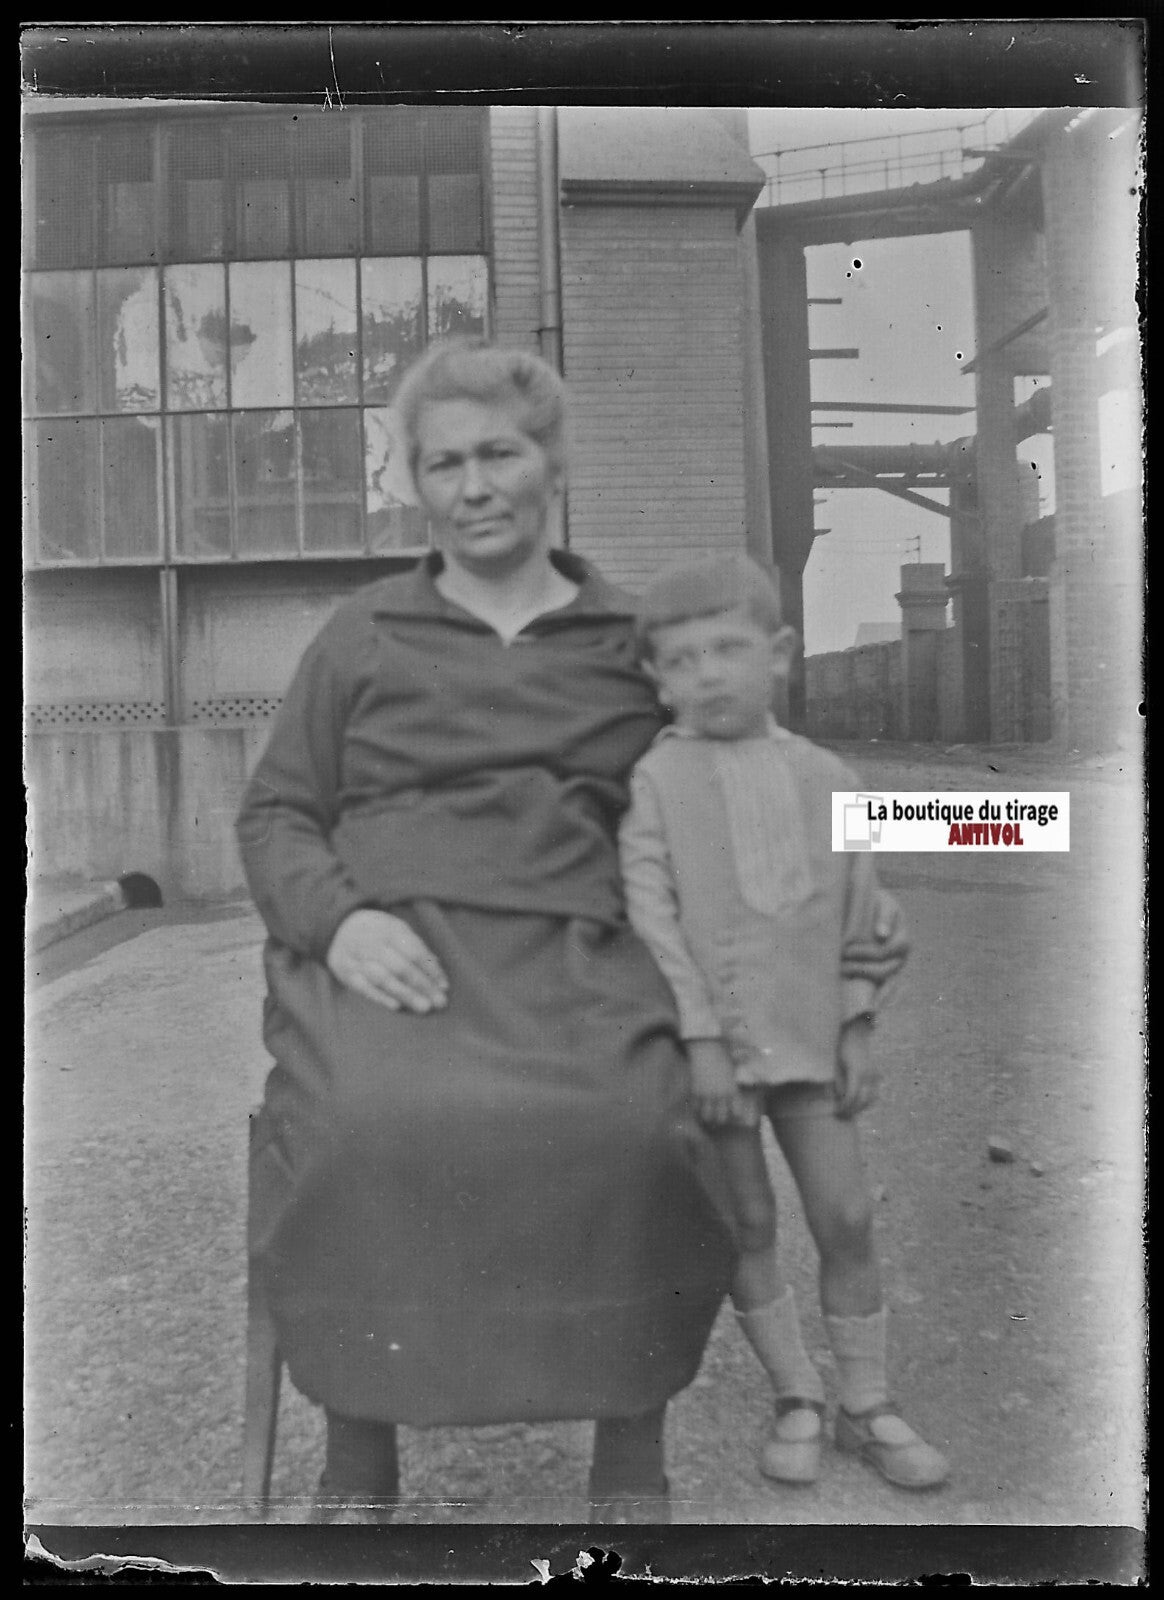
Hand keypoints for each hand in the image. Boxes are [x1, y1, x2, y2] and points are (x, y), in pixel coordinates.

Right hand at [326, 909, 448, 1012]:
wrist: (338, 928)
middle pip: (401, 967)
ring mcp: (358, 959)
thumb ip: (416, 948)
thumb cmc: (377, 931)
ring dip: (405, 994)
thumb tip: (436, 969)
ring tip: (424, 1007)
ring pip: (383, 979)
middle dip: (422, 986)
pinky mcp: (346, 973)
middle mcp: (373, 943)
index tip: (444, 987)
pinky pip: (364, 987)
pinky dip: (380, 997)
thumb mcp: (396, 929)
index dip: (431, 970)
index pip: (414, 951)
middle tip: (439, 1002)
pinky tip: (397, 1006)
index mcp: (389, 929)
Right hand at [686, 1039, 747, 1127]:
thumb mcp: (731, 1071)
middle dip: (719, 1120)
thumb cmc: (721, 1056)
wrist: (706, 1049)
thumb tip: (733, 1092)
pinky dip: (696, 1109)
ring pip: (706, 1115)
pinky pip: (695, 1107)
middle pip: (721, 1117)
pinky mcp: (695, 1091)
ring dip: (707, 1117)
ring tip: (706, 1117)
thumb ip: (732, 1084)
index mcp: (732, 1090)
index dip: (735, 1115)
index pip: (736, 1111)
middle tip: (717, 1119)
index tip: (733, 1115)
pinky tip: (697, 1108)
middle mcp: (720, 1095)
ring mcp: (707, 1095)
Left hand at [834, 1016, 879, 1118]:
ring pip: (872, 1098)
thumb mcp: (835, 1064)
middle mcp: (868, 1074)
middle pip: (864, 1100)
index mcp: (856, 1071)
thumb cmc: (840, 1048)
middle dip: (853, 1110)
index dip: (844, 1106)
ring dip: (861, 1107)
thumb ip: (838, 1082)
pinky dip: (866, 1100)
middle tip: (842, 1116)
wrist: (855, 1033)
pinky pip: (874, 1092)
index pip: (852, 1096)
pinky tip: (856, 1103)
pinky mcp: (876, 1074)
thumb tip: (839, 1098)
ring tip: (849, 1112)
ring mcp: (874, 1074)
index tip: (837, 1111)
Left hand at [842, 890, 909, 982]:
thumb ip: (885, 916)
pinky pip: (876, 987)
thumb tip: (882, 934)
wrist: (874, 907)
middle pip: (884, 971)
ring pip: (881, 982)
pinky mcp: (883, 974)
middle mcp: (901, 958)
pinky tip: (847, 982)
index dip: (865, 953)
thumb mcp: (884, 903)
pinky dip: (864, 987)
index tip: (846, 950)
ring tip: (841, 970)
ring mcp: (893, 968)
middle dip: (861, 969)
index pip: (884, 953)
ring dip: (860, 978)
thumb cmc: (878, 903)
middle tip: (841, 965)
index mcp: (903, 941)